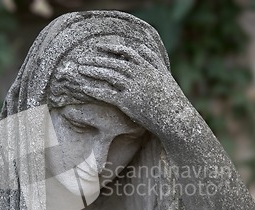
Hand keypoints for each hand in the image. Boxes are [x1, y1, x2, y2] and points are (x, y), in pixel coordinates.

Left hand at [65, 43, 190, 136]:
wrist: (175, 117)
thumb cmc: (170, 98)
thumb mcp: (164, 74)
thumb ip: (153, 60)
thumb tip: (142, 47)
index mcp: (148, 66)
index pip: (127, 51)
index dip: (111, 48)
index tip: (98, 46)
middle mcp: (140, 74)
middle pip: (114, 62)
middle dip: (97, 59)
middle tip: (83, 59)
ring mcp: (134, 87)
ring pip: (109, 75)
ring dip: (93, 71)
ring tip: (80, 69)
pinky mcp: (128, 102)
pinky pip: (107, 94)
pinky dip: (95, 90)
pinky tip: (84, 88)